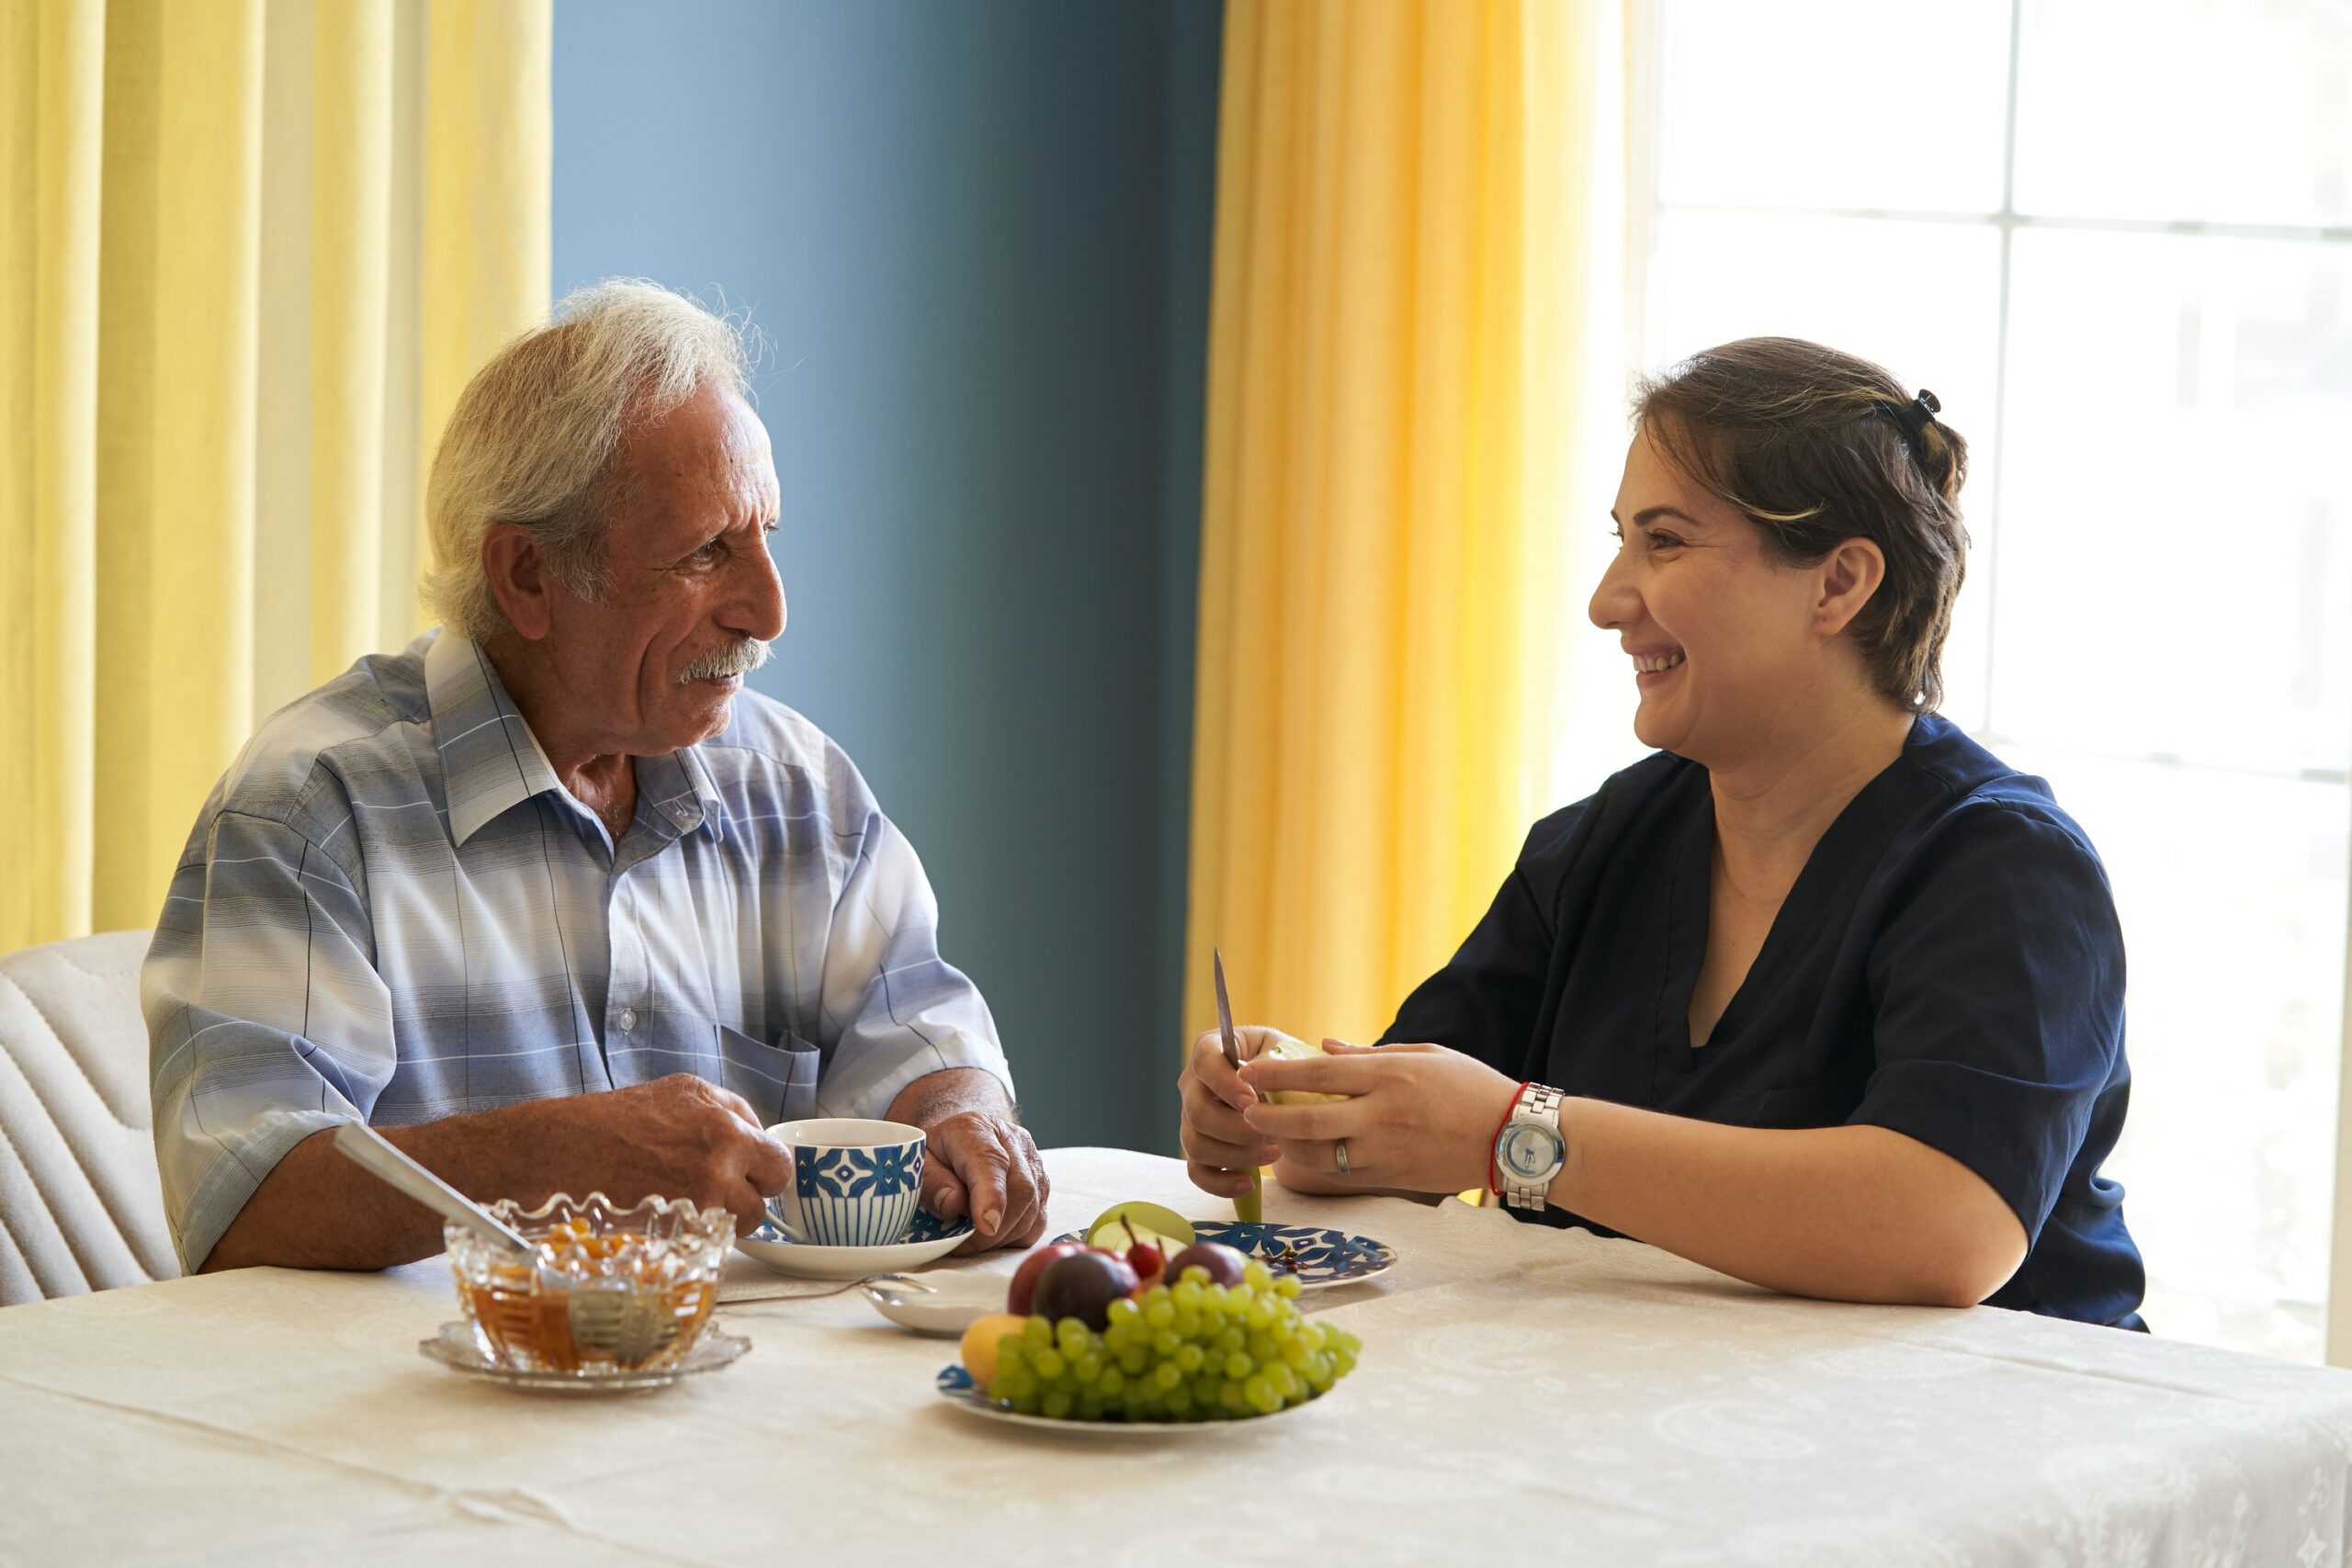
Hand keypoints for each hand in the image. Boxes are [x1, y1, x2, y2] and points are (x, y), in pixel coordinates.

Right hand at [534, 1073, 793, 1237]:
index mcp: (726, 1124)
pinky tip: (670, 1216)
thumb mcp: (685, 1093)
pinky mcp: (679, 1226)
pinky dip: (696, 1234)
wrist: (563, 1149)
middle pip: (766, 1197)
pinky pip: (710, 1240)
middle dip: (748, 1196)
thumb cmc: (619, 1120)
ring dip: (722, 1219)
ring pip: (740, 1224)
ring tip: (686, 1203)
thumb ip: (732, 1112)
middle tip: (718, 1191)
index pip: (779, 1163)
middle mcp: (719, 1157)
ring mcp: (701, 1195)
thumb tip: (759, 1138)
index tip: (747, 1173)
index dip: (762, 1169)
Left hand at [919, 1110, 1049, 1254]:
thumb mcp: (917, 1162)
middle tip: (965, 1246)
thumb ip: (931, 1182)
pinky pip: (1038, 1219)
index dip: (991, 1196)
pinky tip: (994, 1234)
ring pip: (1033, 1208)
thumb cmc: (936, 1153)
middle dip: (995, 1229)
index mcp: (975, 1129)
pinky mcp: (1041, 1183)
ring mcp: (1032, 1161)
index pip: (991, 1162)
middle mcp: (1012, 1140)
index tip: (985, 1226)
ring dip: (1004, 1236)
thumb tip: (953, 1205)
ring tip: (974, 1239)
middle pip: (1021, 1189)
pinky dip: (1017, 1235)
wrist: (958, 1139)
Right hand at [1177, 1024, 1288, 1198]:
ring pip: (1195, 1144)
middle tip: (1273, 1136)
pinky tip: (1249, 1183)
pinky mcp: (1199, 1148)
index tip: (1252, 1100)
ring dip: (1235, 1156)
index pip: (1203, 1062)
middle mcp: (1193, 1084)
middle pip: (1197, 1112)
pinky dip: (1220, 1183)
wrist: (1287, 1090)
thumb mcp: (1286, 1050)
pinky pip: (1197, 1172)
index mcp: (1211, 1051)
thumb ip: (1272, 1059)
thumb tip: (1253, 1075)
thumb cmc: (1285, 1063)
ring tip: (1273, 1154)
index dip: (1224, 1083)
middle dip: (1236, 1130)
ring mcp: (1192, 1118)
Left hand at [1240, 1041, 1516, 1196]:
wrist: (1511, 1138)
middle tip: (1244, 1111)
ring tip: (1269, 1133)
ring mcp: (1385, 1153)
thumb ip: (1369, 1054)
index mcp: (1389, 1078)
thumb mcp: (1424, 1054)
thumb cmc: (1470, 1088)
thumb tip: (1325, 1047)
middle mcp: (1382, 1117)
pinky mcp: (1391, 1179)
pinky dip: (1316, 1165)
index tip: (1247, 1072)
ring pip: (1318, 1155)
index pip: (1318, 1074)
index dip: (1276, 1074)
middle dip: (1268, 1117)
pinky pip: (1341, 1175)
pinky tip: (1303, 1153)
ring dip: (1286, 1145)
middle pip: (1308, 1121)